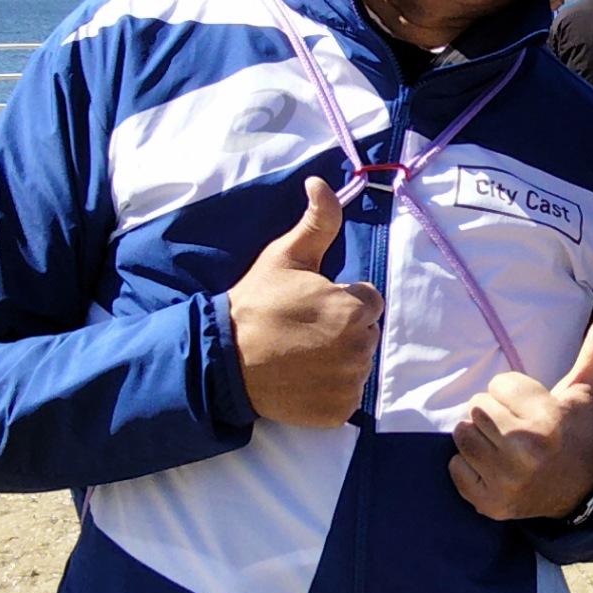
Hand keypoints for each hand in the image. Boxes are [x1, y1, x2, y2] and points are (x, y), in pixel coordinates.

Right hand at [231, 179, 383, 428]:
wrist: (224, 359)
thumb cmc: (257, 303)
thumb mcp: (286, 256)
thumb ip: (317, 221)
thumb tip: (321, 181)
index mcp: (353, 308)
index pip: (368, 301)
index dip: (340, 299)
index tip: (310, 306)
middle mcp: (358, 348)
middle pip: (365, 333)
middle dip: (342, 329)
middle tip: (303, 330)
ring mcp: (349, 383)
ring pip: (358, 365)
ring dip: (338, 359)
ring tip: (301, 354)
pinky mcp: (338, 411)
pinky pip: (347, 396)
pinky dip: (331, 390)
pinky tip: (303, 378)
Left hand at [450, 305, 592, 520]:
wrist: (579, 489)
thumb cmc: (577, 429)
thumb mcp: (590, 387)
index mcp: (546, 421)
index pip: (499, 384)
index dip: (515, 392)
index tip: (534, 408)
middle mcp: (524, 453)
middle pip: (477, 406)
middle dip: (495, 411)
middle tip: (518, 425)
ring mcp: (504, 482)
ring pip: (462, 434)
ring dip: (478, 435)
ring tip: (504, 444)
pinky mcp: (488, 504)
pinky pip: (455, 467)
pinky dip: (469, 466)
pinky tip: (495, 467)